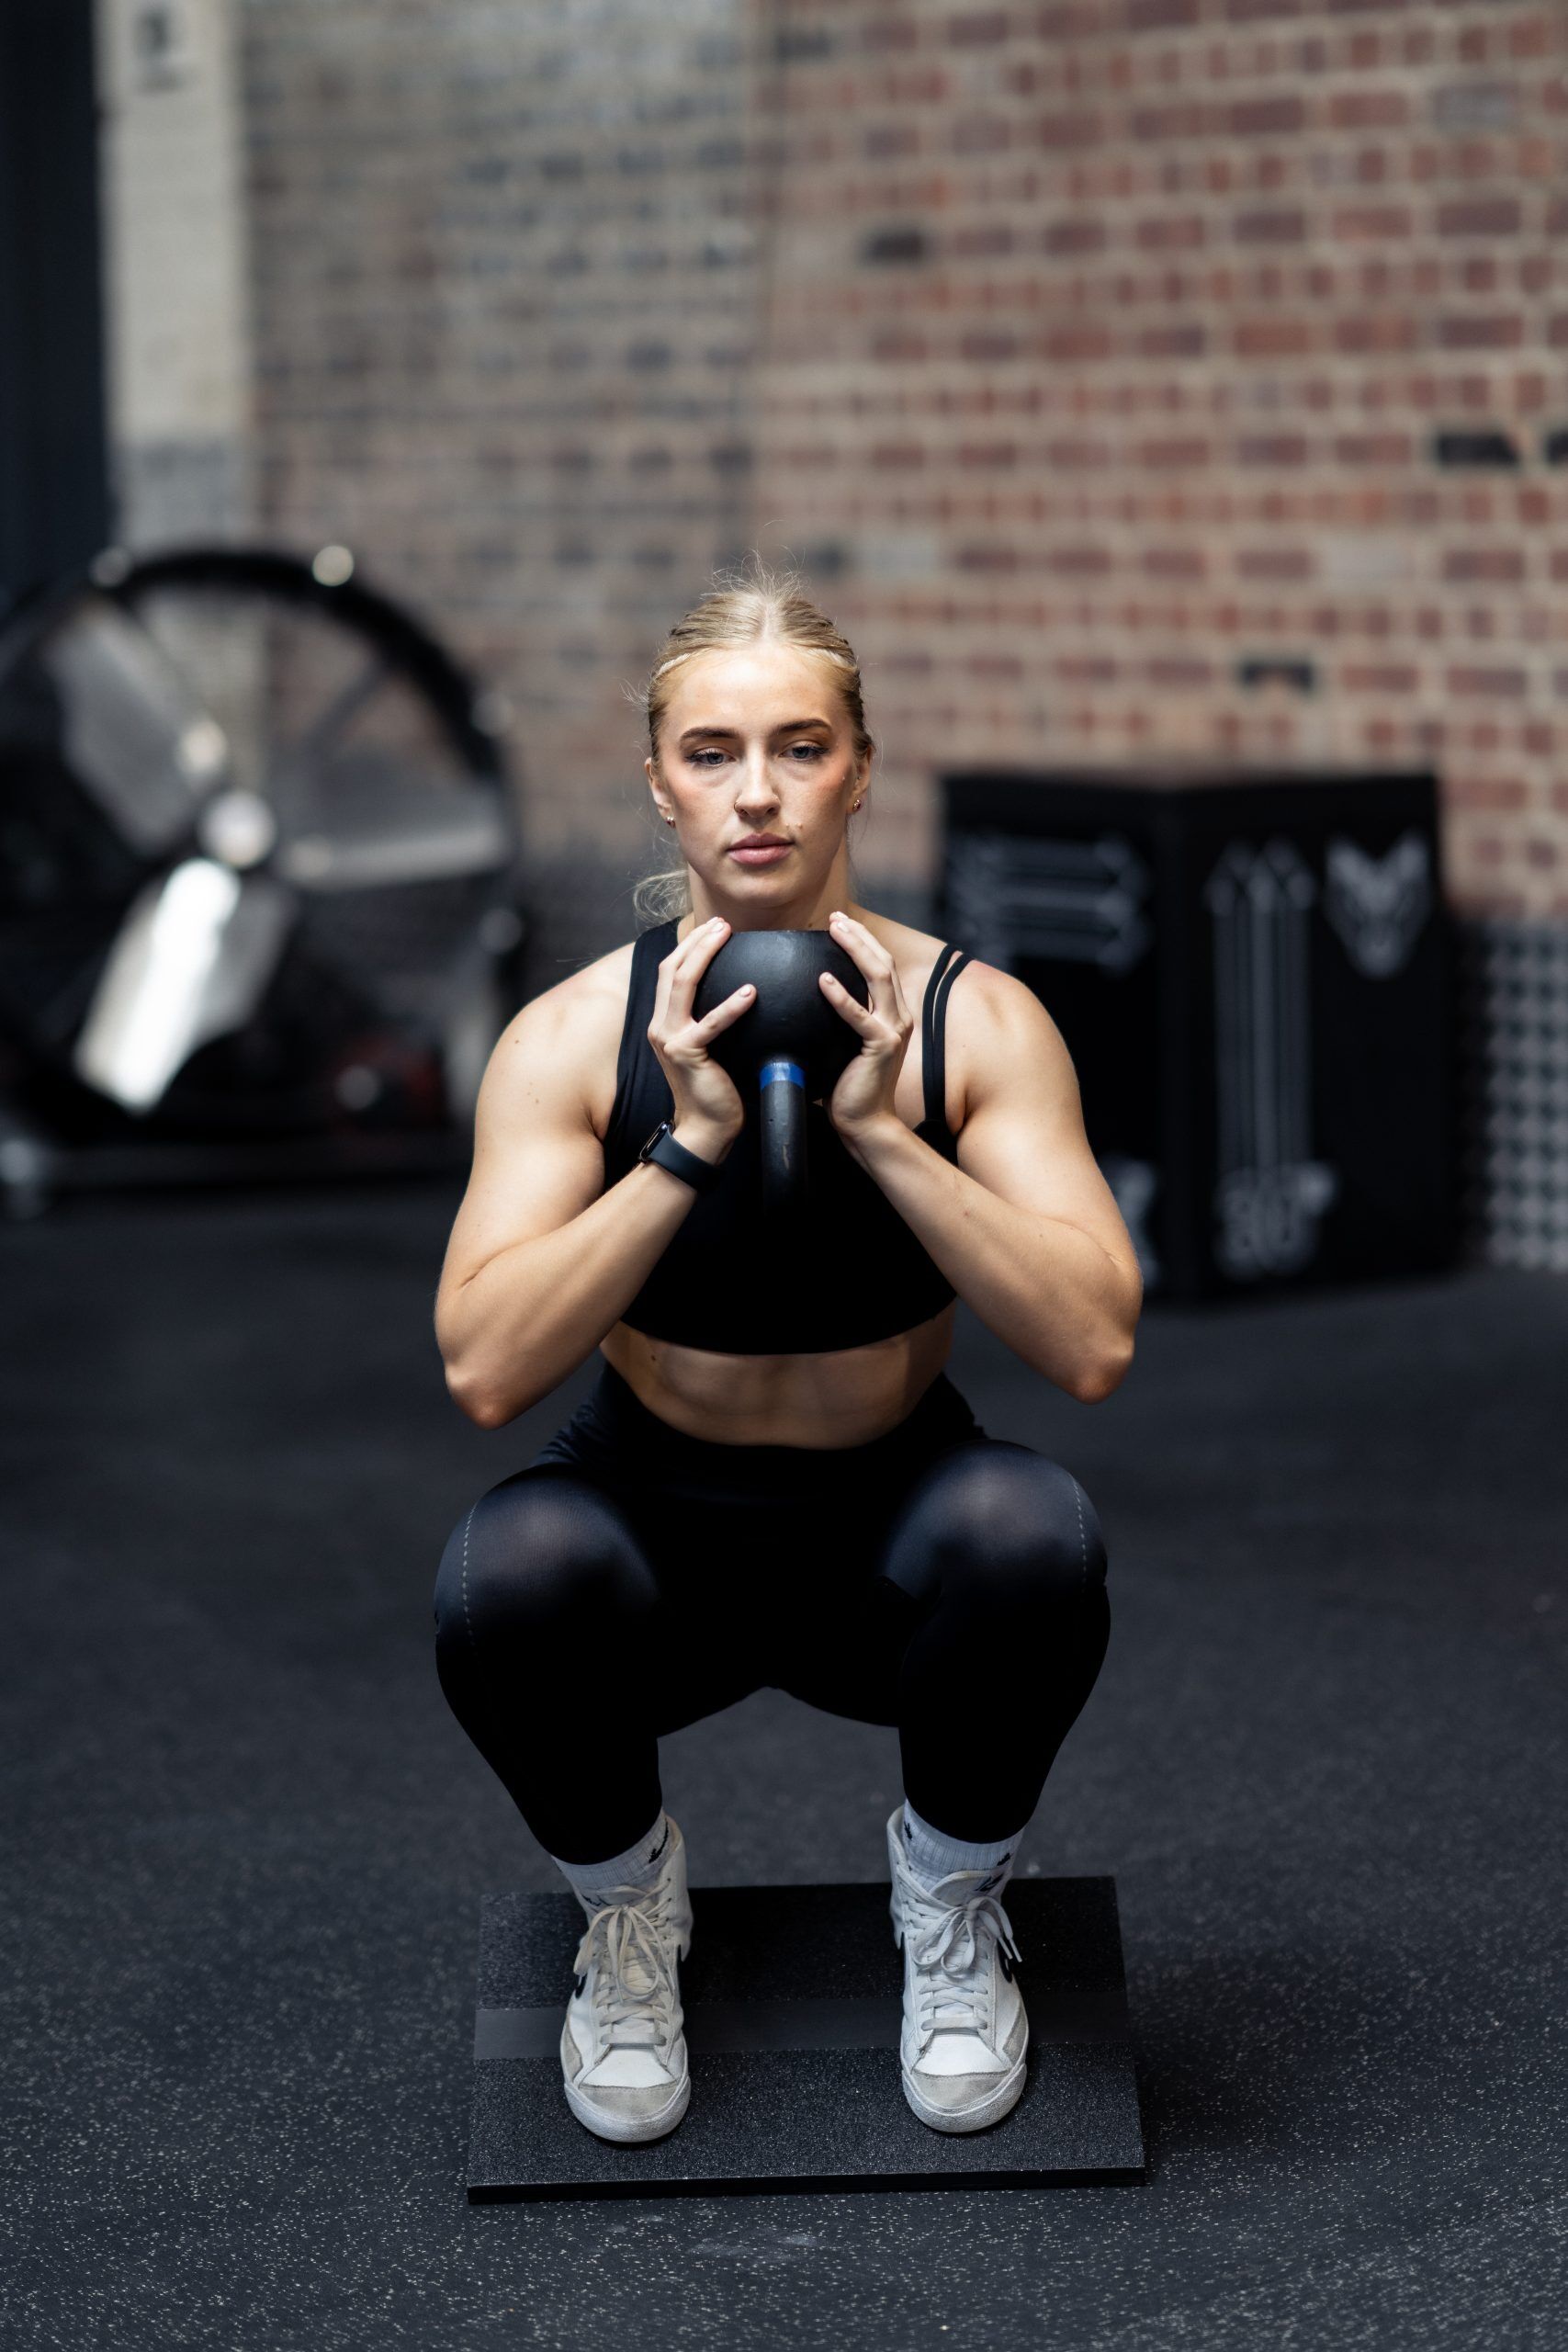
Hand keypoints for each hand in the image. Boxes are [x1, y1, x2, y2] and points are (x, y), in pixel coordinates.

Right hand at [647, 917, 751, 1155]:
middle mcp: (660, 1026)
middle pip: (672, 969)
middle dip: (696, 941)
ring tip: (726, 935)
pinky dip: (730, 1005)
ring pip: (682, 984)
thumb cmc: (714, 1091)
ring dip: (704, 954)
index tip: (713, 928)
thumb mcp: (709, 1049)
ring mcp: (669, 1038)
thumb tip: (741, 993)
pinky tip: (750, 992)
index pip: (670, 973)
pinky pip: (710, 1023)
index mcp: (664, 1023)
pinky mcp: (686, 1053)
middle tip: (721, 923)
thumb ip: (711, 1022)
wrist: (704, 1130)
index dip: (690, 946)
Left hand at [818, 910, 912, 1140]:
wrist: (864, 1124)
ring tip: (835, 930)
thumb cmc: (846, 1087)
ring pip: (879, 978)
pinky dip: (842, 996)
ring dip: (856, 949)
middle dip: (860, 936)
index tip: (839, 923)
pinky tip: (823, 979)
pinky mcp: (882, 1047)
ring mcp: (894, 1031)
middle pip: (883, 963)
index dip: (863, 941)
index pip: (880, 967)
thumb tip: (802, 999)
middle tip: (836, 917)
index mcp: (892, 1015)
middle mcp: (899, 1018)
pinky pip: (860, 1016)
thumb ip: (833, 1020)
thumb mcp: (840, 1044)